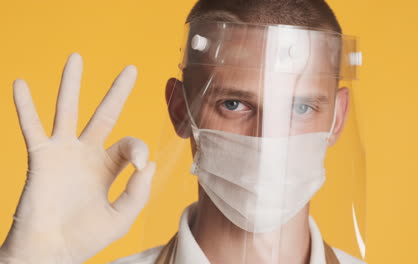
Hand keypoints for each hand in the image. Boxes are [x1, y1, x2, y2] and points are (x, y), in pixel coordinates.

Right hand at [0, 53, 155, 263]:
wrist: (51, 252)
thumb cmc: (85, 238)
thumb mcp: (122, 217)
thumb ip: (138, 192)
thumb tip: (147, 163)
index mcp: (109, 167)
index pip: (130, 143)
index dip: (138, 147)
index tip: (138, 164)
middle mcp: (88, 154)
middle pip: (106, 114)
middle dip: (117, 92)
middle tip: (130, 68)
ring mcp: (64, 152)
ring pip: (68, 110)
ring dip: (71, 84)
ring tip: (75, 58)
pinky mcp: (41, 157)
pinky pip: (31, 126)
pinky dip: (24, 106)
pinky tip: (20, 83)